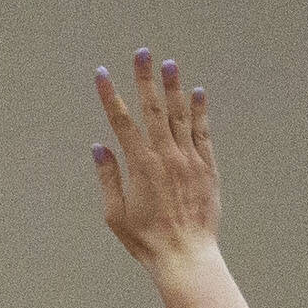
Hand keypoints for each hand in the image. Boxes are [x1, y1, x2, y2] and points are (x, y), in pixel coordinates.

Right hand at [92, 48, 217, 270]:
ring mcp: (190, 159)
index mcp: (141, 166)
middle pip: (154, 109)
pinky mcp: (208, 168)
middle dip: (145, 79)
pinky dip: (199, 111)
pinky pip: (203, 132)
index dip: (110, 95)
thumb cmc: (146, 240)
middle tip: (142, 52)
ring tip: (169, 63)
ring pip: (180, 115)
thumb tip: (99, 147)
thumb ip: (108, 177)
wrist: (186, 255)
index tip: (102, 74)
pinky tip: (197, 93)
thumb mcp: (116, 214)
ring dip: (173, 87)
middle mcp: (167, 156)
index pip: (122, 122)